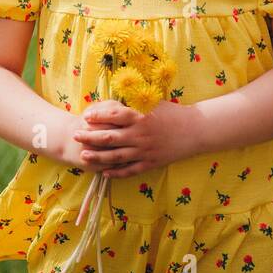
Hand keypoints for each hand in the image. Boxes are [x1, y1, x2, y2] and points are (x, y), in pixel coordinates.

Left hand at [70, 99, 198, 178]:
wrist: (196, 130)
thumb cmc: (173, 113)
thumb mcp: (153, 103)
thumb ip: (134, 104)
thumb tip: (114, 100)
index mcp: (140, 117)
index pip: (113, 116)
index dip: (97, 116)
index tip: (85, 117)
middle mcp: (140, 134)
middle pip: (109, 137)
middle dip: (90, 137)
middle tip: (76, 135)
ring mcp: (145, 150)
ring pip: (116, 156)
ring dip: (98, 157)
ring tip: (84, 156)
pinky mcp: (151, 163)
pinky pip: (130, 170)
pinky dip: (116, 172)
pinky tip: (104, 172)